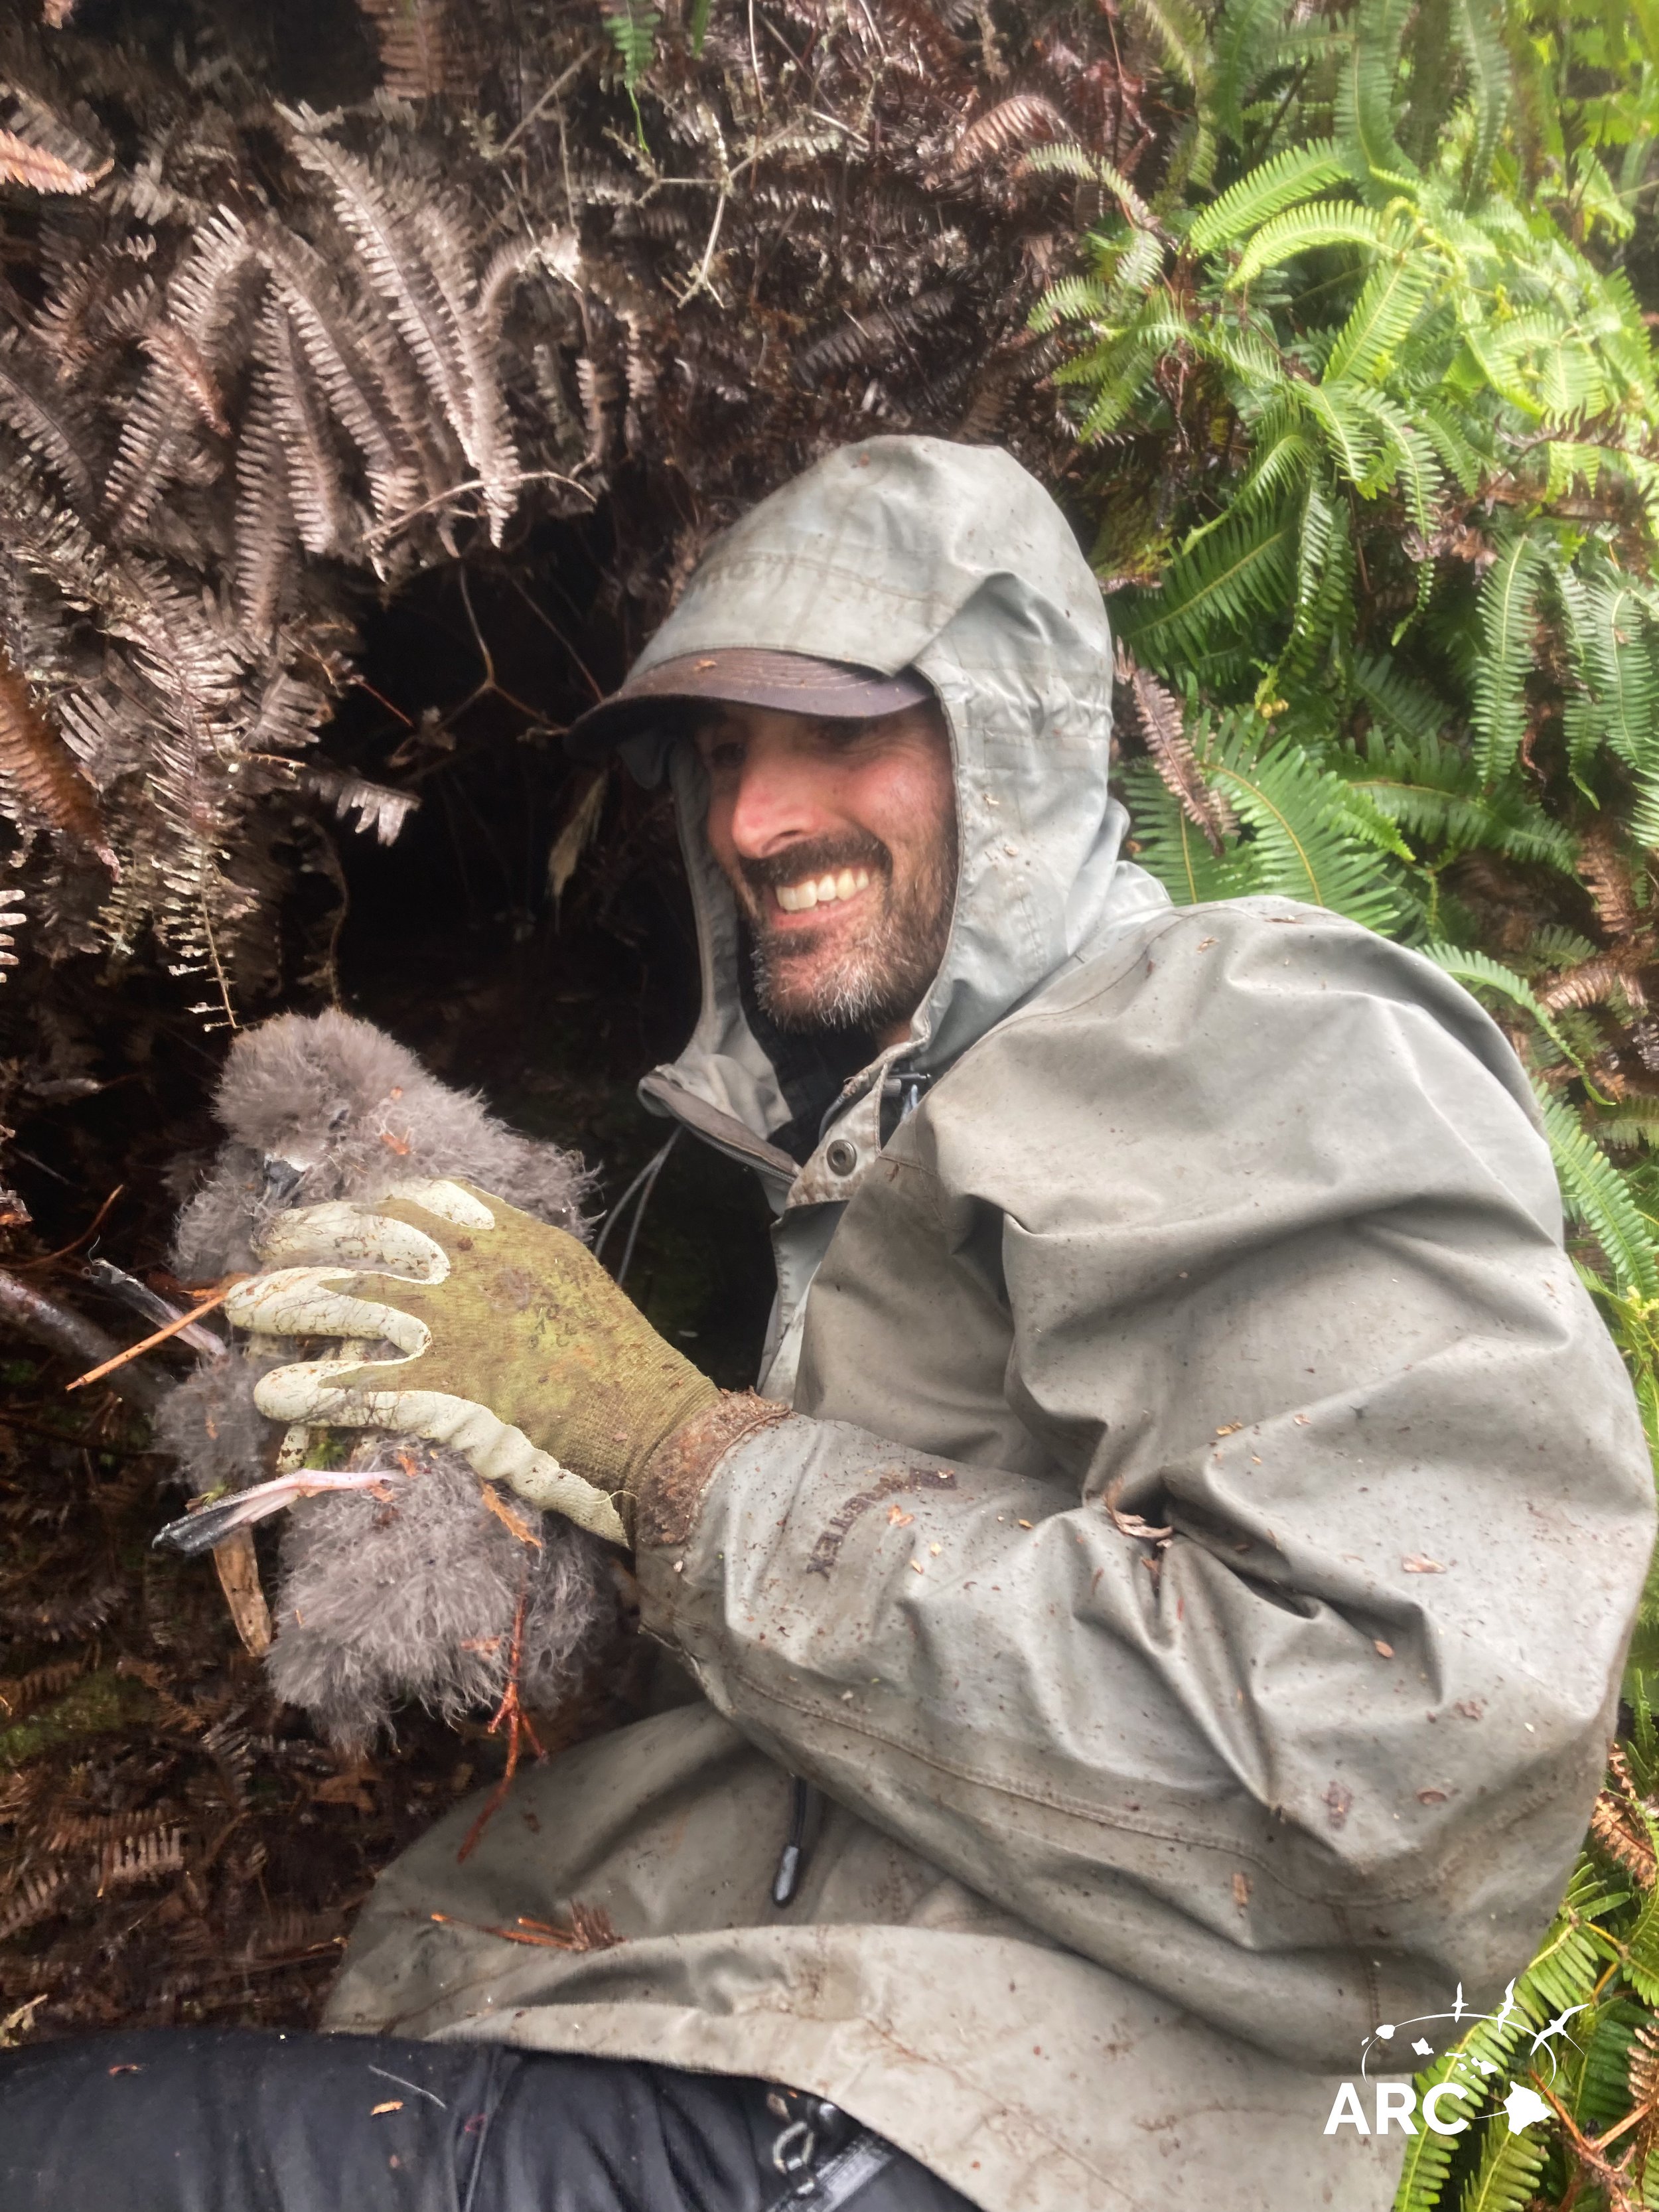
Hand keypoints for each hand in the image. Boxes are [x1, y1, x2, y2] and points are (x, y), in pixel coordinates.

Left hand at [222, 1178, 720, 1545]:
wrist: (655, 1426)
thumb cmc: (628, 1365)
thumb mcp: (574, 1285)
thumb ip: (520, 1265)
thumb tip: (479, 1258)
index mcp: (515, 1240)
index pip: (425, 1199)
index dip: (369, 1204)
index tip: (338, 1212)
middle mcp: (478, 1270)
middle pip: (370, 1238)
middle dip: (308, 1240)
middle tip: (266, 1250)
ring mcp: (457, 1327)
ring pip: (349, 1300)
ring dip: (287, 1306)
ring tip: (244, 1313)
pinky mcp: (445, 1391)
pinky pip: (358, 1386)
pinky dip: (309, 1391)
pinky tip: (272, 1395)